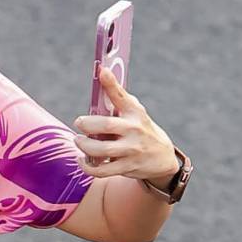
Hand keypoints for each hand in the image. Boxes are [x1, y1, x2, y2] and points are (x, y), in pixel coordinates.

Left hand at [74, 67, 182, 188]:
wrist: (163, 158)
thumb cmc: (142, 130)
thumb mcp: (136, 113)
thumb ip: (119, 100)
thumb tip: (101, 80)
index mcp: (136, 113)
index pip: (122, 96)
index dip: (111, 83)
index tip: (102, 70)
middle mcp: (134, 131)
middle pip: (105, 125)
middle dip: (87, 124)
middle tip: (79, 122)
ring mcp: (131, 150)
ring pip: (101, 150)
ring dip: (84, 145)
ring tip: (78, 141)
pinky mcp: (127, 167)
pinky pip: (102, 170)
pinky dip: (87, 166)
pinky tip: (82, 159)